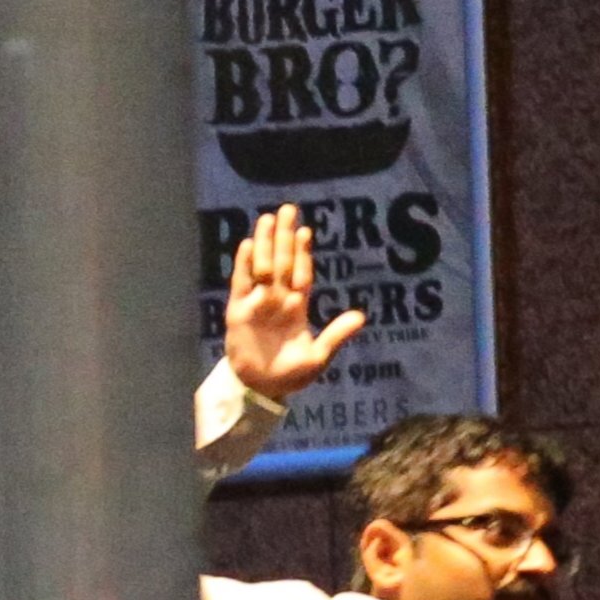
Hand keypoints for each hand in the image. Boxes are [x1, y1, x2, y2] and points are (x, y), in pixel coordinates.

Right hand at [224, 203, 367, 402]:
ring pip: (262, 267)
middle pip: (282, 262)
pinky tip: (246, 246)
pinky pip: (241, 284)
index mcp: (298, 308)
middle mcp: (278, 300)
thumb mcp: (318, 357)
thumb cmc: (290, 375)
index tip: (306, 231)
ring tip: (266, 220)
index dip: (304, 253)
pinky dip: (243, 265)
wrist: (260, 389)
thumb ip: (336, 335)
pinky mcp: (238, 312)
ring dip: (264, 244)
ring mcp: (257, 304)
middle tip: (287, 209)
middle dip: (284, 236)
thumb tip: (361, 316)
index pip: (302, 273)